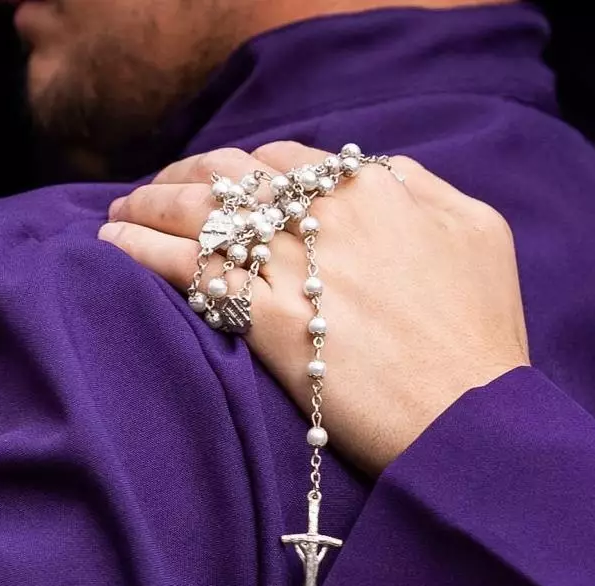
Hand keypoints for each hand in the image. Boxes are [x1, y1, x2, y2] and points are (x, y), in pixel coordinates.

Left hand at [99, 142, 529, 475]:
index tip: (215, 183)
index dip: (238, 168)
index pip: (282, 161)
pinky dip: (142, 252)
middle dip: (181, 177)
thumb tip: (377, 171)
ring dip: (147, 206)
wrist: (470, 415)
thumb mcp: (478, 232)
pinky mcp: (268, 322)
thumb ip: (422, 188)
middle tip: (151, 193)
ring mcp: (294, 268)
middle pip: (229, 176)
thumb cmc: (483, 334)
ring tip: (117, 215)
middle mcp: (326, 217)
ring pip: (200, 216)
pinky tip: (111, 248)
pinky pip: (190, 272)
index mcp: (374, 190)